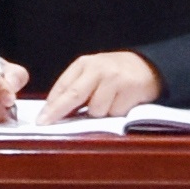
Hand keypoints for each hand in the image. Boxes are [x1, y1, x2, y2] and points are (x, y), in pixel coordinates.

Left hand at [27, 49, 159, 120]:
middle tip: (46, 124)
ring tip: (108, 104)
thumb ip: (75, 89)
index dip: (50, 106)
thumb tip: (54, 112)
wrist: (149, 66)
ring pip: (96, 110)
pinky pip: (115, 113)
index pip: (63, 87)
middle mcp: (98, 68)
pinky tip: (121, 103)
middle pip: (74, 95)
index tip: (41, 120)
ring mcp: (115, 78)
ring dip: (99, 114)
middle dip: (58, 112)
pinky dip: (116, 114)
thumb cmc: (115, 74)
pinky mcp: (130, 89)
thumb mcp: (92, 74)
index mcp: (84, 64)